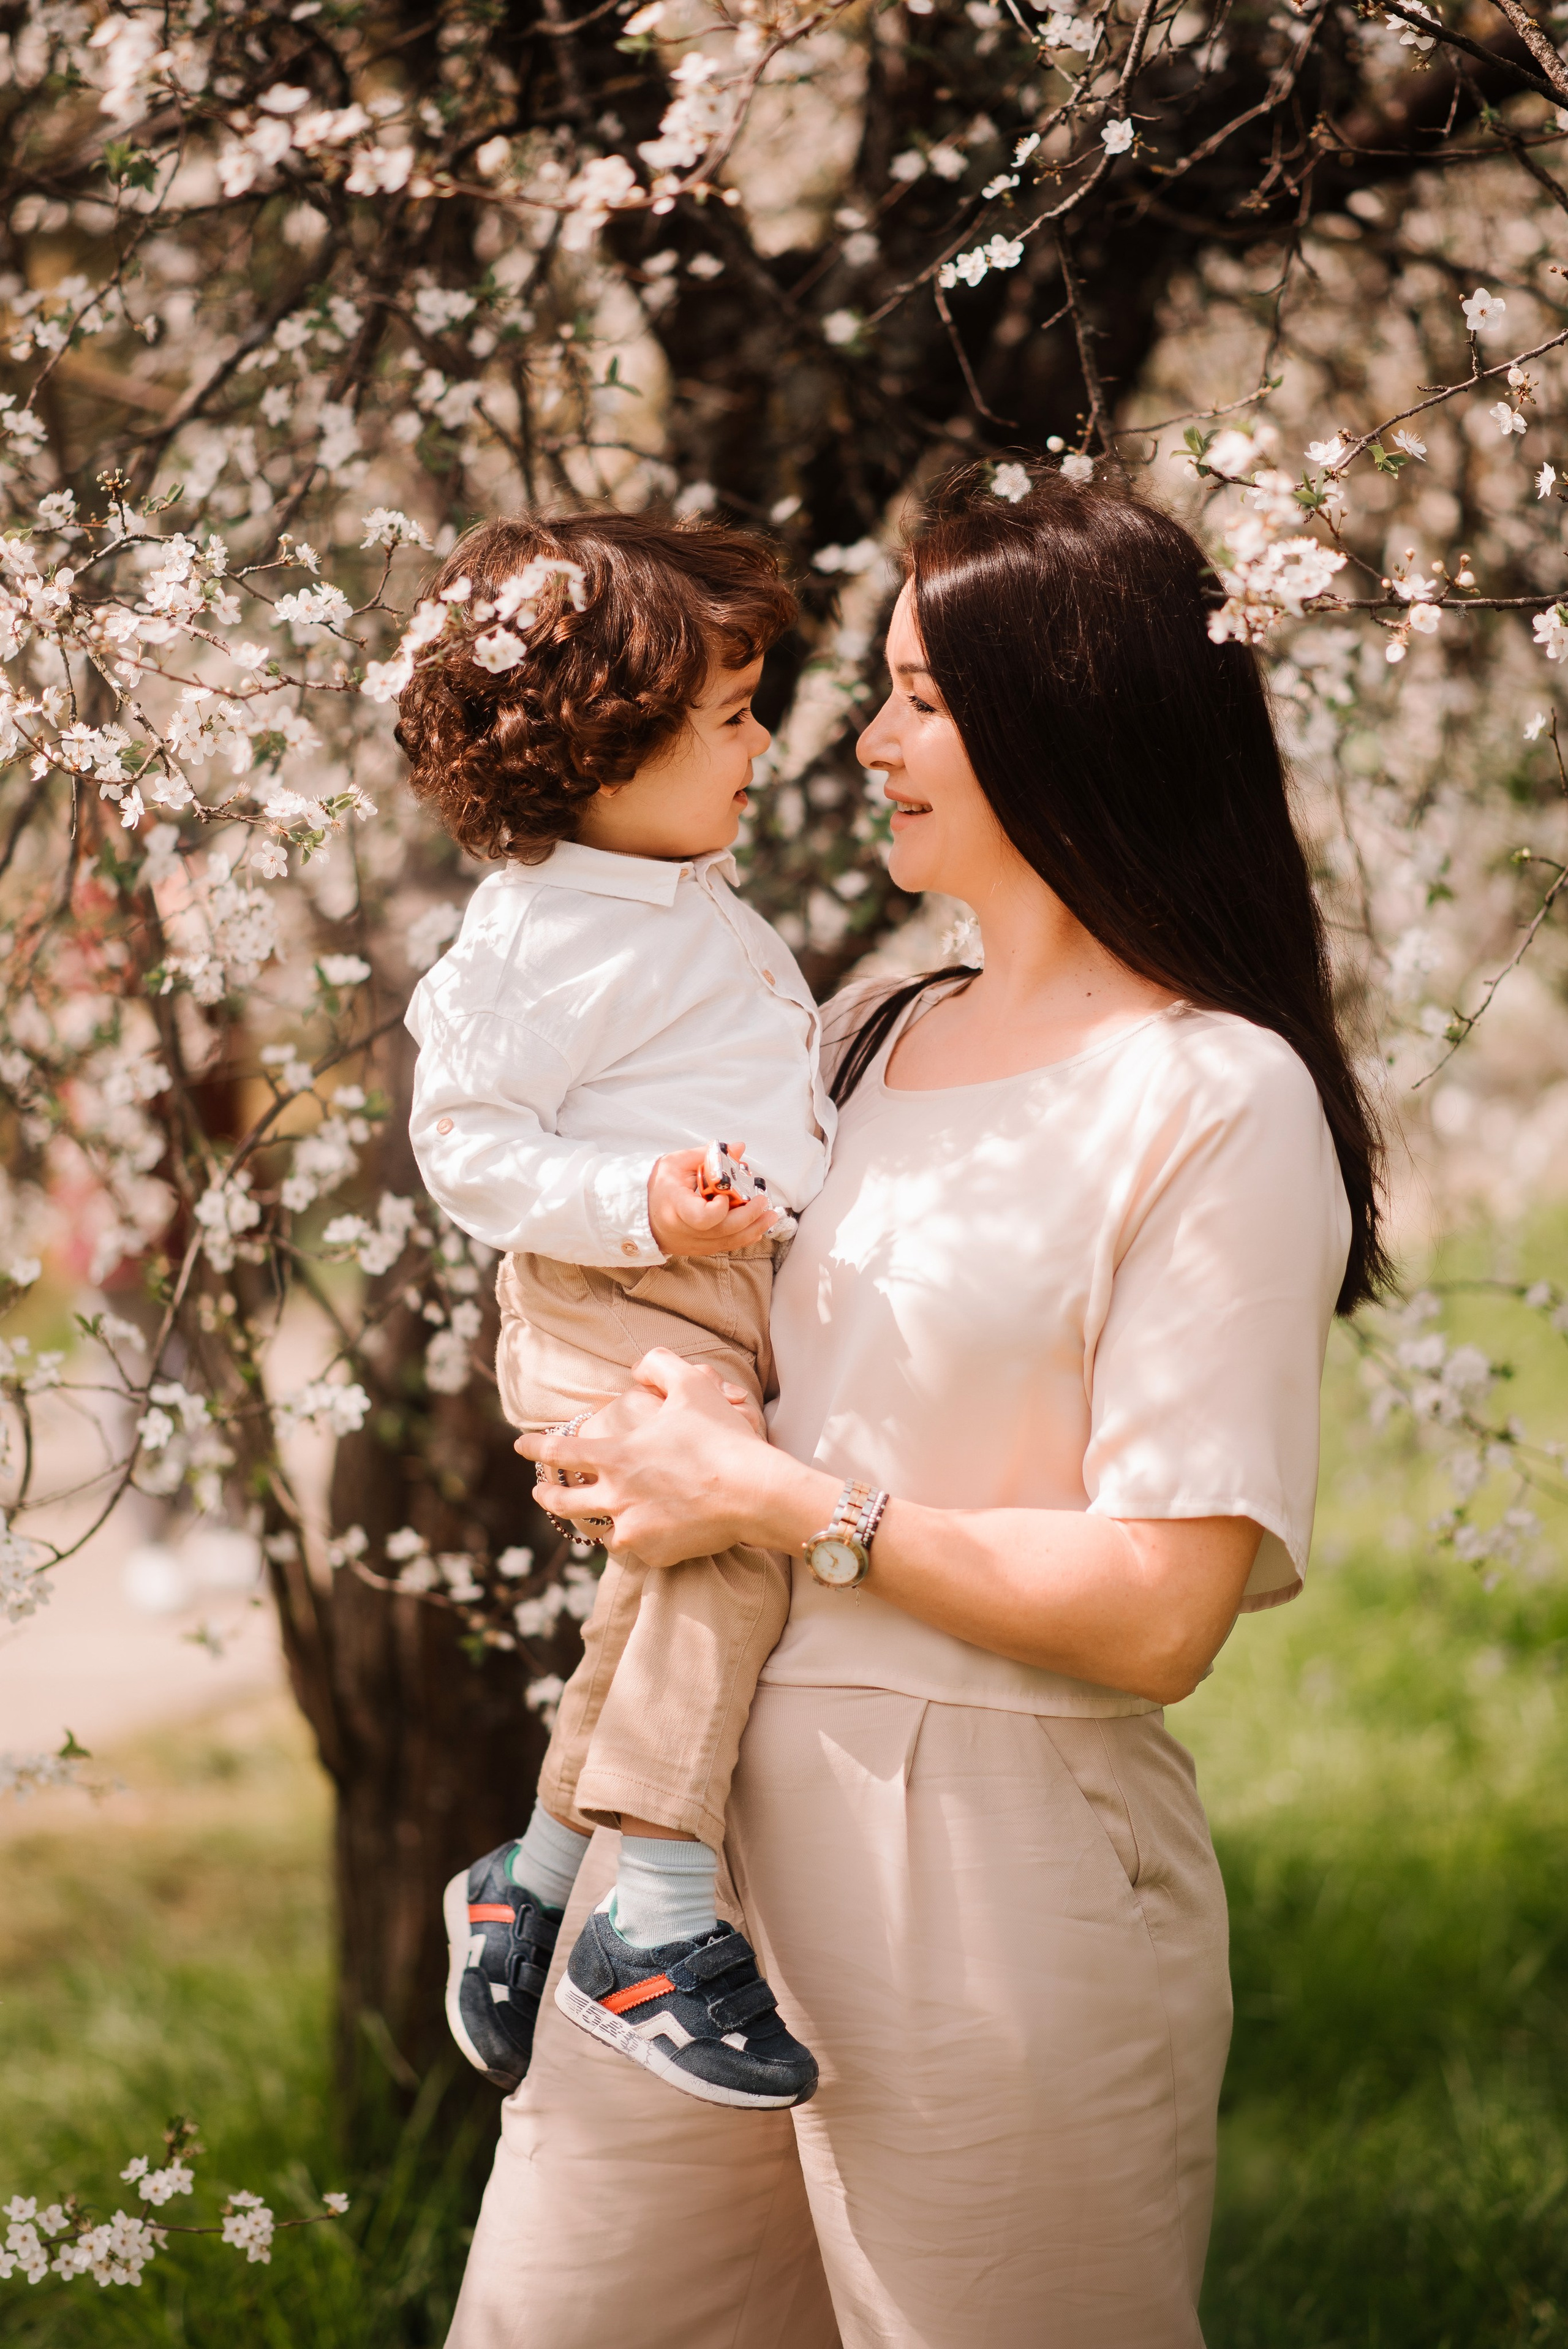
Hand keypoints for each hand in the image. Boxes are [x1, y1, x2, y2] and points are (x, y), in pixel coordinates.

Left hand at [527, 1349, 799, 1565]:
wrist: (752, 1493)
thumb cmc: (722, 1437)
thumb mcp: (693, 1385)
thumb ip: (661, 1366)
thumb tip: (640, 1364)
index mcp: (615, 1456)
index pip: (561, 1451)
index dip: (536, 1445)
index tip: (519, 1445)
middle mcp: (615, 1496)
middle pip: (563, 1501)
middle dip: (546, 1494)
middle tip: (540, 1491)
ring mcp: (633, 1529)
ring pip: (599, 1531)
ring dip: (594, 1521)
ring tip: (593, 1519)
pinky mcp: (654, 1554)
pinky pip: (635, 1549)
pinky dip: (635, 1540)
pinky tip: (642, 1534)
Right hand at [647, 1146, 779, 1258]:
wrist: (641, 1214)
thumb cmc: (659, 1185)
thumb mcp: (677, 1164)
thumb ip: (708, 1156)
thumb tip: (739, 1148)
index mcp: (675, 1207)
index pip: (701, 1217)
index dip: (720, 1209)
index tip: (727, 1195)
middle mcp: (684, 1230)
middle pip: (722, 1230)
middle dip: (748, 1216)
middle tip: (764, 1201)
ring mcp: (692, 1243)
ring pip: (728, 1241)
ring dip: (753, 1228)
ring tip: (771, 1215)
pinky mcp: (699, 1249)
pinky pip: (726, 1246)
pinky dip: (744, 1237)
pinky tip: (759, 1227)